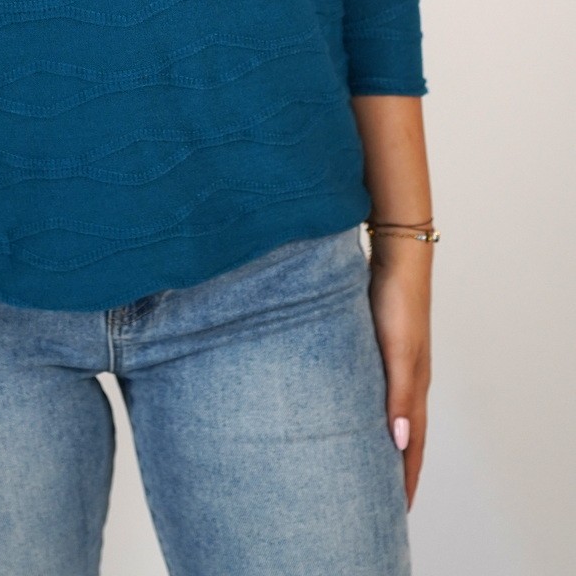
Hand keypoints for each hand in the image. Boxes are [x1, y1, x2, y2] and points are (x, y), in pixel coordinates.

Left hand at [366, 243, 431, 510]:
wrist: (395, 252)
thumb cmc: (397, 299)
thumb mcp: (398, 349)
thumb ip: (398, 394)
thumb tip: (400, 443)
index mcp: (414, 384)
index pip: (413, 443)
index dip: (407, 476)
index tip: (399, 510)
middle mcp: (406, 376)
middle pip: (403, 433)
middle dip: (395, 467)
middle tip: (380, 500)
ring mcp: (392, 359)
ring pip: (387, 411)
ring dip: (380, 439)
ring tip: (365, 463)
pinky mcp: (376, 342)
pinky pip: (373, 388)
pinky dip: (367, 409)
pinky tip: (349, 409)